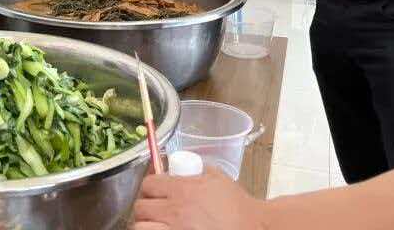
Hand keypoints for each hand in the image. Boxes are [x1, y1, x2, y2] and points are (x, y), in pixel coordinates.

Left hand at [132, 168, 264, 229]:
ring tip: (155, 225)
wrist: (253, 227)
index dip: (149, 187)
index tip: (154, 191)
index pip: (148, 184)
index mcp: (182, 190)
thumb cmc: (237, 204)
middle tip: (154, 210)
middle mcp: (174, 210)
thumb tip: (179, 169)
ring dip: (145, 225)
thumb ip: (195, 172)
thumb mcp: (216, 178)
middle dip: (145, 208)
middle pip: (140, 207)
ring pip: (141, 227)